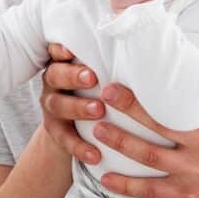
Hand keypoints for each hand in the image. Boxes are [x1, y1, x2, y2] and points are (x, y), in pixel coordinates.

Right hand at [40, 43, 103, 165]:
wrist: (80, 124)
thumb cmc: (102, 87)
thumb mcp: (103, 72)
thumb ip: (112, 61)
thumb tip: (145, 43)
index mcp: (64, 62)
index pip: (57, 51)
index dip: (61, 49)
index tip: (71, 49)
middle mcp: (54, 82)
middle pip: (55, 75)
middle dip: (72, 76)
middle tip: (92, 78)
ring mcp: (52, 106)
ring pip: (58, 106)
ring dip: (77, 108)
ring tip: (98, 111)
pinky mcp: (55, 130)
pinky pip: (64, 139)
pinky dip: (79, 147)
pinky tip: (95, 154)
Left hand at [92, 53, 198, 197]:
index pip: (184, 101)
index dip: (156, 89)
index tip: (134, 74)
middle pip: (160, 126)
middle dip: (128, 110)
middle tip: (104, 95)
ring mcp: (196, 174)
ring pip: (149, 157)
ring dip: (120, 144)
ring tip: (96, 130)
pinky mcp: (189, 196)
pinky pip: (152, 191)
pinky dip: (127, 187)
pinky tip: (105, 179)